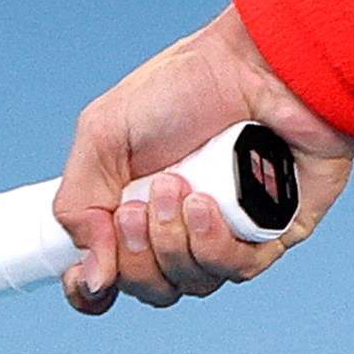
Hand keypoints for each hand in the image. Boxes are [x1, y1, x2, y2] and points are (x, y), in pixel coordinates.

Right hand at [53, 9, 353, 311]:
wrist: (260, 63)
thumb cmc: (186, 86)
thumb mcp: (105, 134)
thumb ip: (79, 203)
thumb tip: (90, 275)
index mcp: (137, 208)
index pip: (110, 278)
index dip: (93, 290)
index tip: (86, 278)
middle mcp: (183, 228)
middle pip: (149, 288)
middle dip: (137, 253)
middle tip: (138, 205)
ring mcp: (230, 233)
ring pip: (191, 284)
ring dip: (174, 242)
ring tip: (181, 187)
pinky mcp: (274, 233)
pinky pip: (238, 270)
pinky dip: (215, 244)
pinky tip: (211, 204)